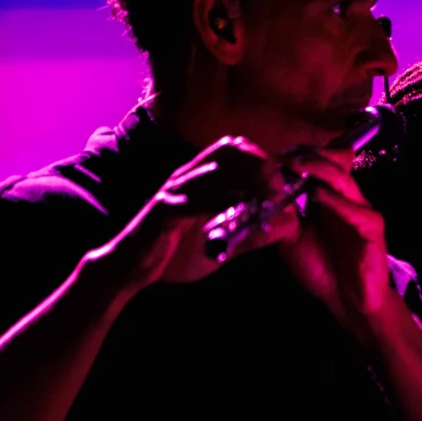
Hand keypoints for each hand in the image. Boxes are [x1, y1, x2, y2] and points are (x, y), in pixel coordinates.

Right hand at [105, 137, 289, 288]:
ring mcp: (174, 191)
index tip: (285, 182)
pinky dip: (218, 199)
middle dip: (260, 162)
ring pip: (213, 168)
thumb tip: (289, 224)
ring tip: (269, 194)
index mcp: (201, 180)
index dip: (265, 160)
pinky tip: (239, 205)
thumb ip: (254, 233)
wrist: (133, 271)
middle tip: (280, 187)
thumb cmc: (176, 254)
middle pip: (228, 149)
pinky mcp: (162, 210)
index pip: (236, 149)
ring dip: (246, 178)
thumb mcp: (224, 243)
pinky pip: (191, 198)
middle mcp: (188, 177)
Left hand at [276, 150, 398, 336]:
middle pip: (334, 163)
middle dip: (309, 156)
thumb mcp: (292, 239)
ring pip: (343, 179)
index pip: (319, 164)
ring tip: (296, 165)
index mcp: (328, 198)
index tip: (274, 157)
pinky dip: (336, 201)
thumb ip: (283, 216)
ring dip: (319, 169)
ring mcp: (361, 211)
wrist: (347, 301)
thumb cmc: (323, 270)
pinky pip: (356, 210)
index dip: (298, 156)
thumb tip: (264, 192)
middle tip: (284, 156)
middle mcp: (346, 199)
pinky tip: (317, 195)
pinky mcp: (373, 229)